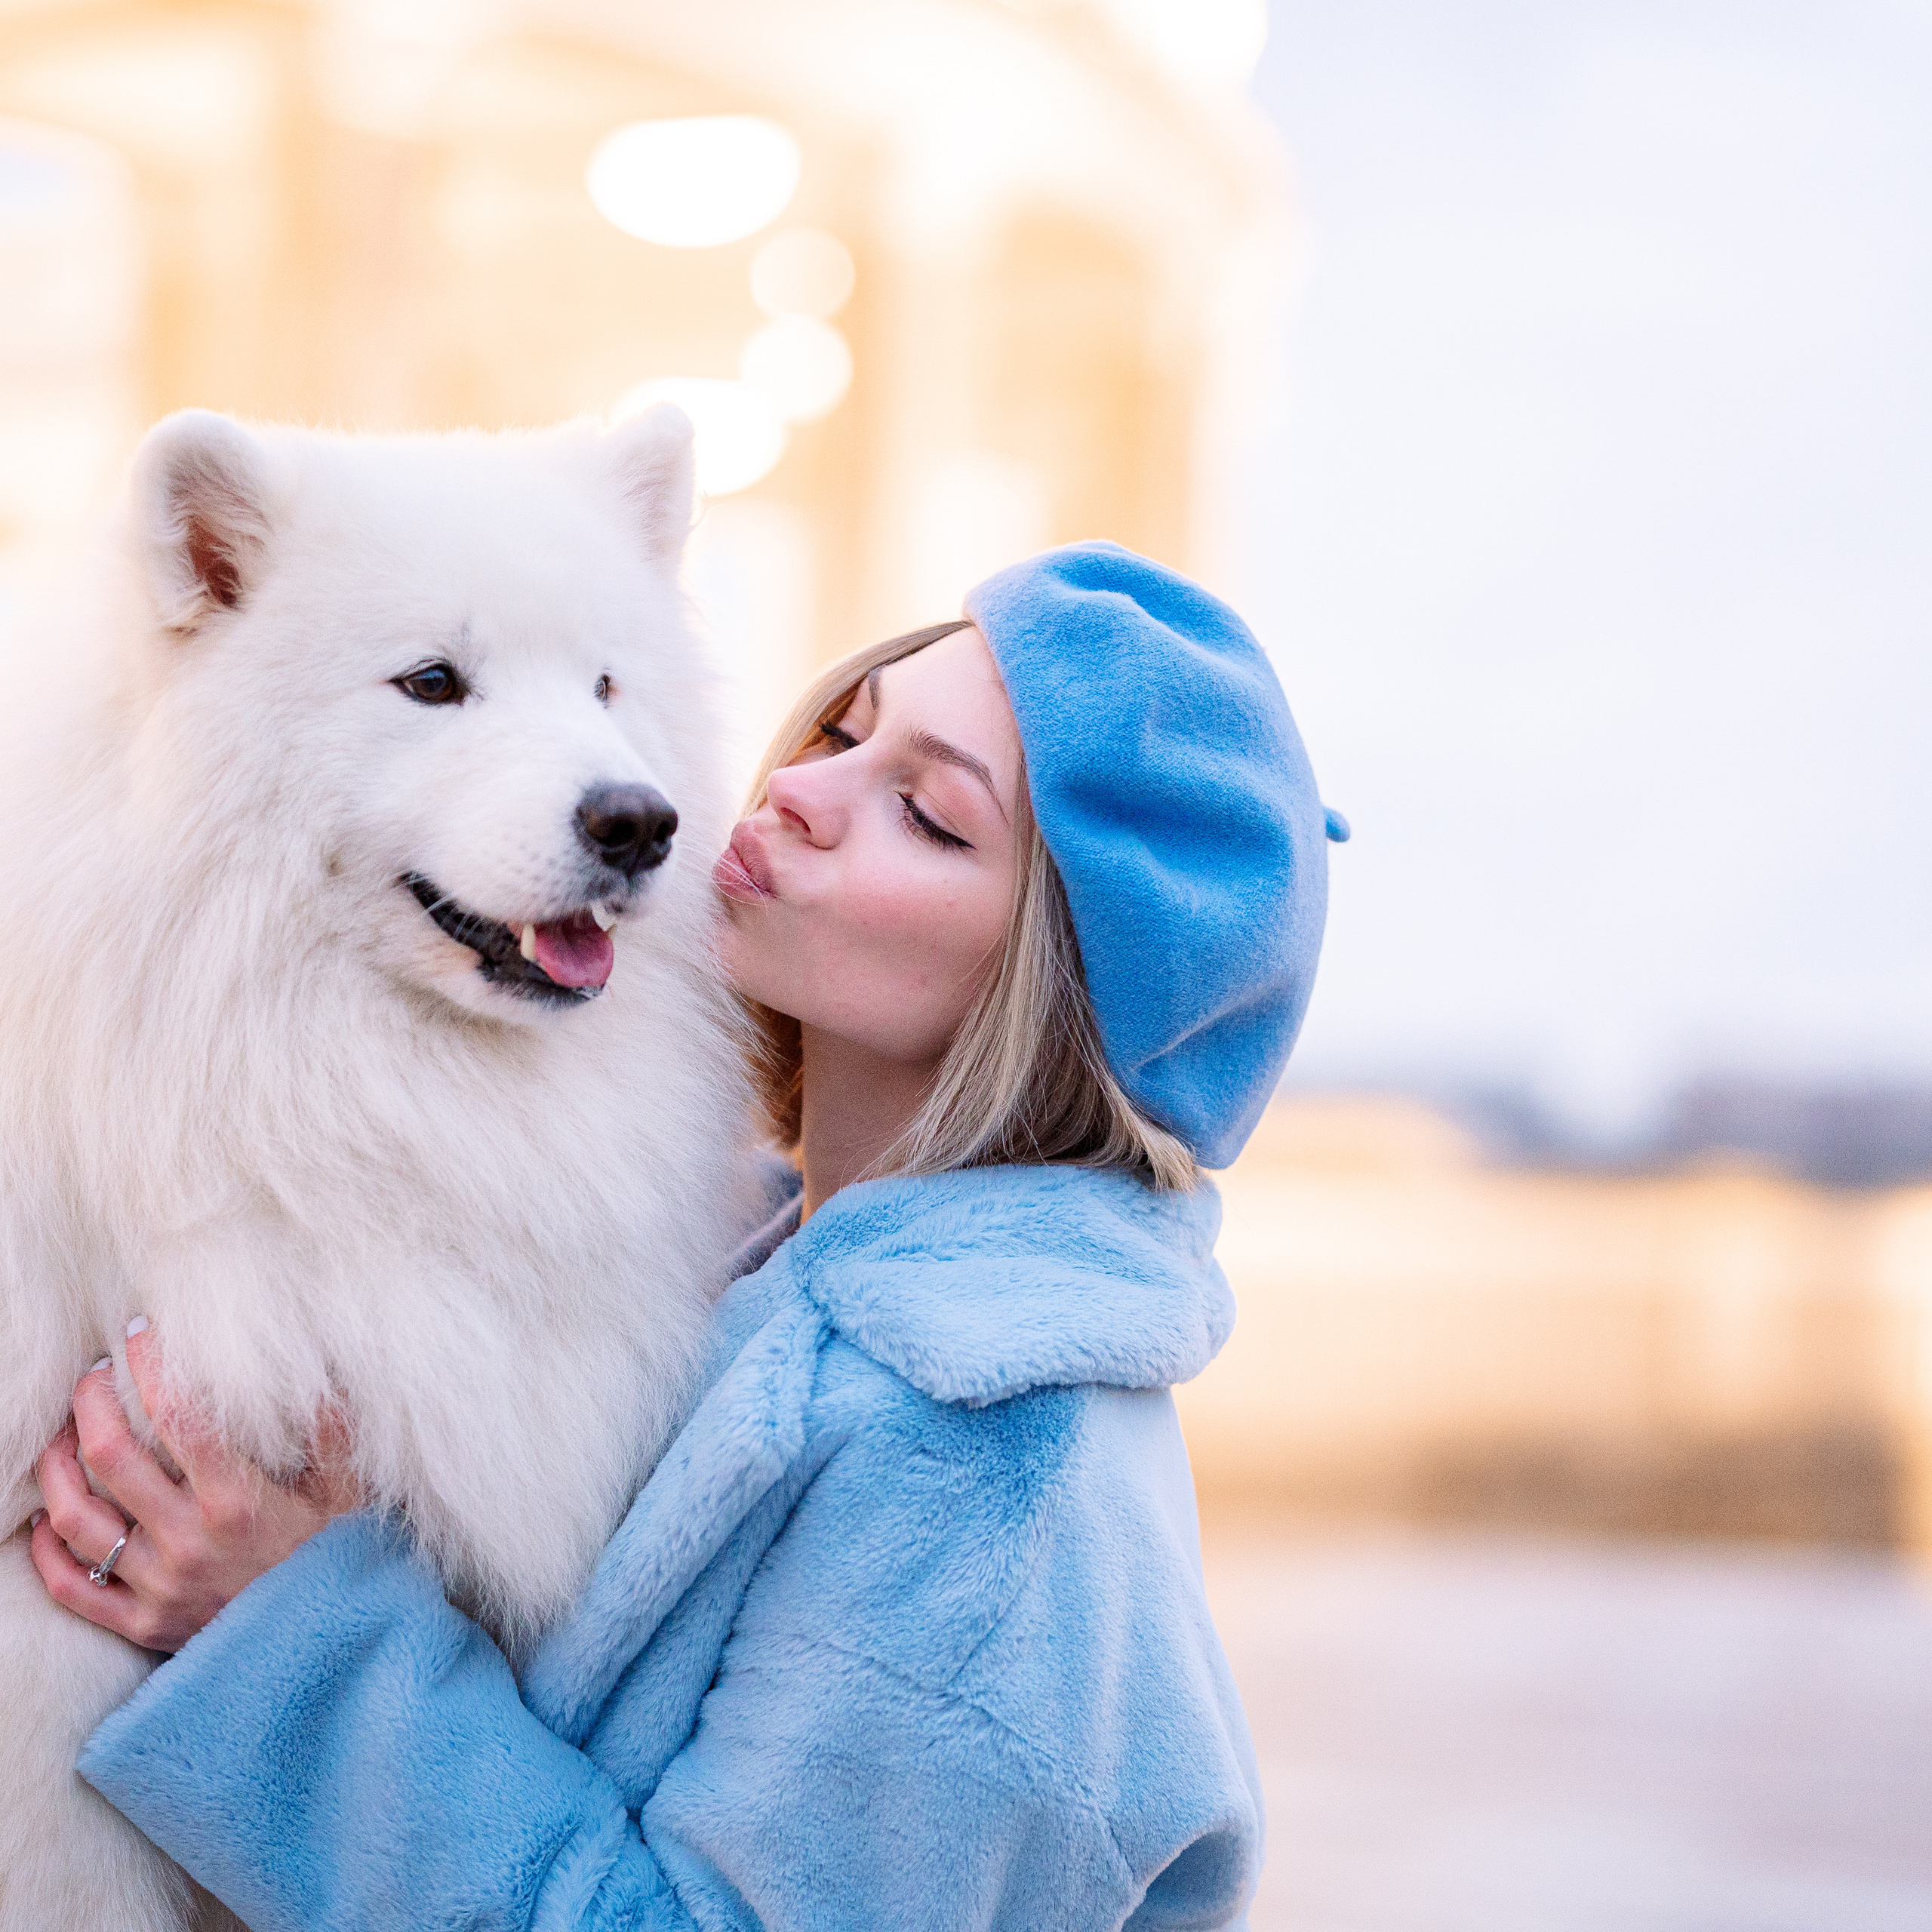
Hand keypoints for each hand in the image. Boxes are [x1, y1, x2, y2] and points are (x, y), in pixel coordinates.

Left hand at [30, 1319, 359, 1652]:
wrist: (324, 1658)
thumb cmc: (337, 1566)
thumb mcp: (349, 1495)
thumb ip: (331, 1434)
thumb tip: (318, 1374)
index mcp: (238, 1501)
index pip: (179, 1417)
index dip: (151, 1367)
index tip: (140, 1333)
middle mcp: (188, 1541)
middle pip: (111, 1457)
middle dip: (90, 1403)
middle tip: (92, 1375)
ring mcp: (158, 1585)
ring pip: (77, 1518)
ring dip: (56, 1468)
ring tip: (59, 1436)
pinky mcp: (140, 1624)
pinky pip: (73, 1587)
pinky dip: (48, 1550)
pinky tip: (47, 1516)